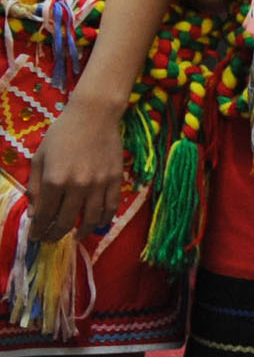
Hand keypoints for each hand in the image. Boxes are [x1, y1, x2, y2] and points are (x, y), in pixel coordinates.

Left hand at [27, 96, 123, 244]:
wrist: (94, 116)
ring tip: (75, 236)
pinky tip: (96, 223)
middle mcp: (77, 186)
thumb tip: (34, 214)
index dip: (38, 230)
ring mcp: (99, 184)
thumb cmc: (62, 134)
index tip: (35, 237)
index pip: (45, 215)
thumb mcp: (40, 158)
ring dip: (81, 232)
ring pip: (92, 219)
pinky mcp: (116, 180)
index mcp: (55, 180)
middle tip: (50, 240)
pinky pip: (111, 207)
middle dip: (55, 235)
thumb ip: (35, 187)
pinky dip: (104, 220)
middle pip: (66, 221)